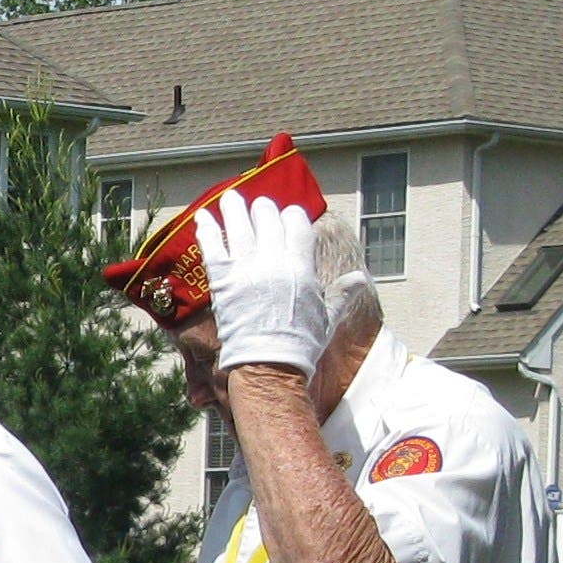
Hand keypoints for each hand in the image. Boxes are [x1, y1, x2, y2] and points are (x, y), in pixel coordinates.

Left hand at [195, 187, 328, 378]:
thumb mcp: (327, 316)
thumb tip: (360, 278)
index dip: (290, 216)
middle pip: (267, 219)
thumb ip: (341, 292)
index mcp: (301, 265)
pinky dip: (206, 230)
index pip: (296, 223)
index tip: (286, 215)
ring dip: (234, 208)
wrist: (269, 365)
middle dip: (263, 209)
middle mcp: (274, 261)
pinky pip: (212, 247)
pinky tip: (202, 216)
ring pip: (239, 226)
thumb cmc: (301, 345)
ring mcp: (246, 269)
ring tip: (229, 197)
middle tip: (257, 206)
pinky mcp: (222, 281)